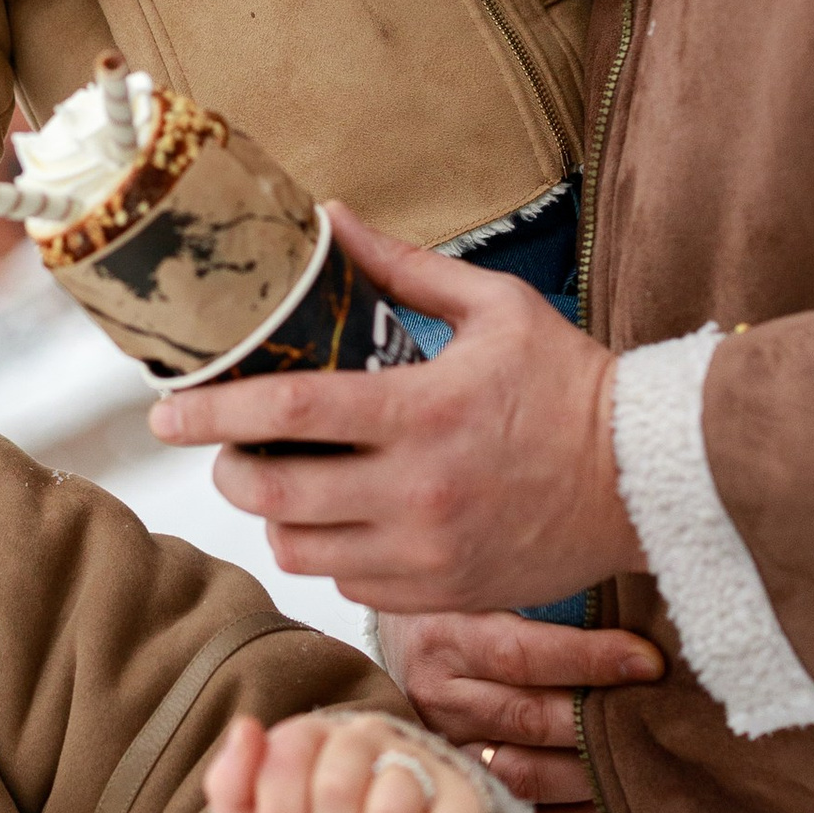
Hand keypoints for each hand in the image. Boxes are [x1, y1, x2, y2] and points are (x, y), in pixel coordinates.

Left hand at [148, 206, 640, 611]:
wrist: (649, 479)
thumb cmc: (571, 385)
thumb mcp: (494, 307)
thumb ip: (402, 268)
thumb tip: (331, 217)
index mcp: (423, 411)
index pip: (285, 411)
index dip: (210, 412)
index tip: (164, 411)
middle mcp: (418, 491)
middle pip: (272, 494)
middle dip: (227, 469)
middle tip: (223, 447)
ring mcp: (429, 554)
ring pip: (299, 550)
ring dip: (273, 516)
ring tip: (280, 482)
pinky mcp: (444, 596)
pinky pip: (348, 585)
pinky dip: (327, 553)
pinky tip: (341, 520)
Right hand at [380, 608, 662, 812]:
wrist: (398, 646)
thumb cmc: (464, 608)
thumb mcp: (484, 583)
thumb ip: (541, 582)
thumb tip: (632, 575)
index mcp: (444, 637)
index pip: (521, 654)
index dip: (590, 660)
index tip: (651, 661)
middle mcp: (437, 697)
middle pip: (529, 718)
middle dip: (601, 719)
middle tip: (665, 713)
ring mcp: (445, 749)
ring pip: (525, 774)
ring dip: (592, 772)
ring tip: (649, 757)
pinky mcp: (462, 786)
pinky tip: (619, 804)